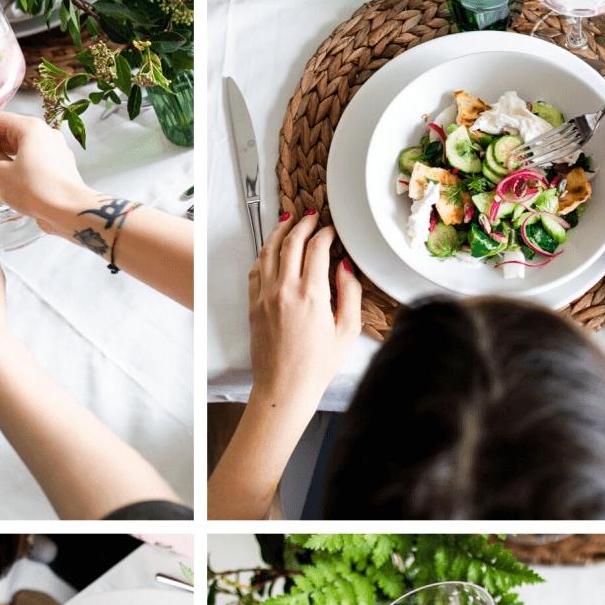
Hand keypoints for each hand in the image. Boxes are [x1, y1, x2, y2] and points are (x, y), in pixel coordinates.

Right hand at [0, 111, 88, 224]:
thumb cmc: (40, 189)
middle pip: (6, 142)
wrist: (72, 212)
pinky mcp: (57, 173)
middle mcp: (44, 136)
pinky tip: (1, 202)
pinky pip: (30, 173)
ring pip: (17, 161)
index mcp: (30, 127)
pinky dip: (15, 184)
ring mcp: (53, 155)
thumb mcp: (1, 175)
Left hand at [248, 211, 361, 407]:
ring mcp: (265, 297)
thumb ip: (351, 293)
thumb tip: (345, 266)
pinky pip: (256, 271)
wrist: (284, 388)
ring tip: (287, 221)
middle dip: (302, 224)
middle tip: (310, 216)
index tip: (331, 230)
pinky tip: (270, 250)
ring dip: (279, 232)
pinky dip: (264, 254)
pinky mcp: (253, 306)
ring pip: (269, 252)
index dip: (325, 233)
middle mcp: (285, 291)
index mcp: (312, 295)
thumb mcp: (347, 331)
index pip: (317, 248)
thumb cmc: (317, 366)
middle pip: (291, 242)